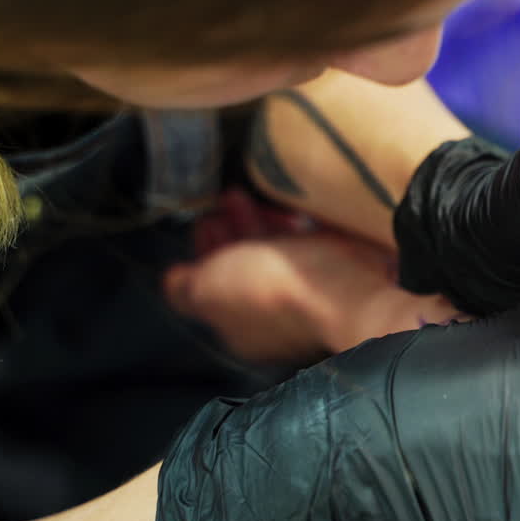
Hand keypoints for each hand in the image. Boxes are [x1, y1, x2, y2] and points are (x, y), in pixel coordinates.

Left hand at [166, 188, 459, 363]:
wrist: (346, 289)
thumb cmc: (272, 291)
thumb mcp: (207, 290)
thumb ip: (183, 288)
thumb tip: (173, 282)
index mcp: (242, 325)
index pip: (218, 283)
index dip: (207, 249)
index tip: (206, 219)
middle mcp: (277, 314)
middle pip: (249, 266)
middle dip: (234, 231)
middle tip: (228, 199)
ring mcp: (313, 294)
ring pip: (280, 254)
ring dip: (262, 223)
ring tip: (255, 196)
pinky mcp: (343, 271)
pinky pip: (312, 243)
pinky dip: (297, 224)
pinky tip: (294, 207)